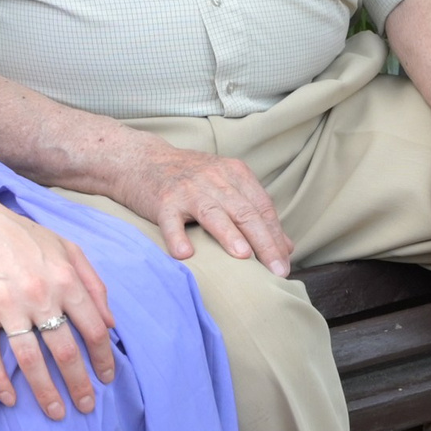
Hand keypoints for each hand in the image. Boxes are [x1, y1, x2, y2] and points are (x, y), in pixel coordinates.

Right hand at [0, 195, 117, 414]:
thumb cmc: (22, 235)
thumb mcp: (68, 248)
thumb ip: (94, 283)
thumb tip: (111, 323)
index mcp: (66, 279)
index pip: (93, 330)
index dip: (103, 359)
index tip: (107, 378)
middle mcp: (40, 294)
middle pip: (65, 351)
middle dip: (79, 384)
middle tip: (86, 407)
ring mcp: (6, 303)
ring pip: (30, 359)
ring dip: (45, 391)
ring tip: (56, 412)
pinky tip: (9, 399)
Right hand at [110, 137, 293, 276]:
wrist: (143, 160)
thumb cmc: (190, 179)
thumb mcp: (226, 186)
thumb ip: (255, 212)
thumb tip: (287, 247)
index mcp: (235, 174)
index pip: (262, 207)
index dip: (276, 236)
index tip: (285, 263)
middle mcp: (215, 179)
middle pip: (245, 212)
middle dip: (265, 243)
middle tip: (278, 270)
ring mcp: (188, 189)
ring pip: (214, 213)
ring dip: (230, 235)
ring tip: (244, 257)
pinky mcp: (163, 200)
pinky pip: (171, 221)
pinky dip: (177, 236)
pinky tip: (184, 254)